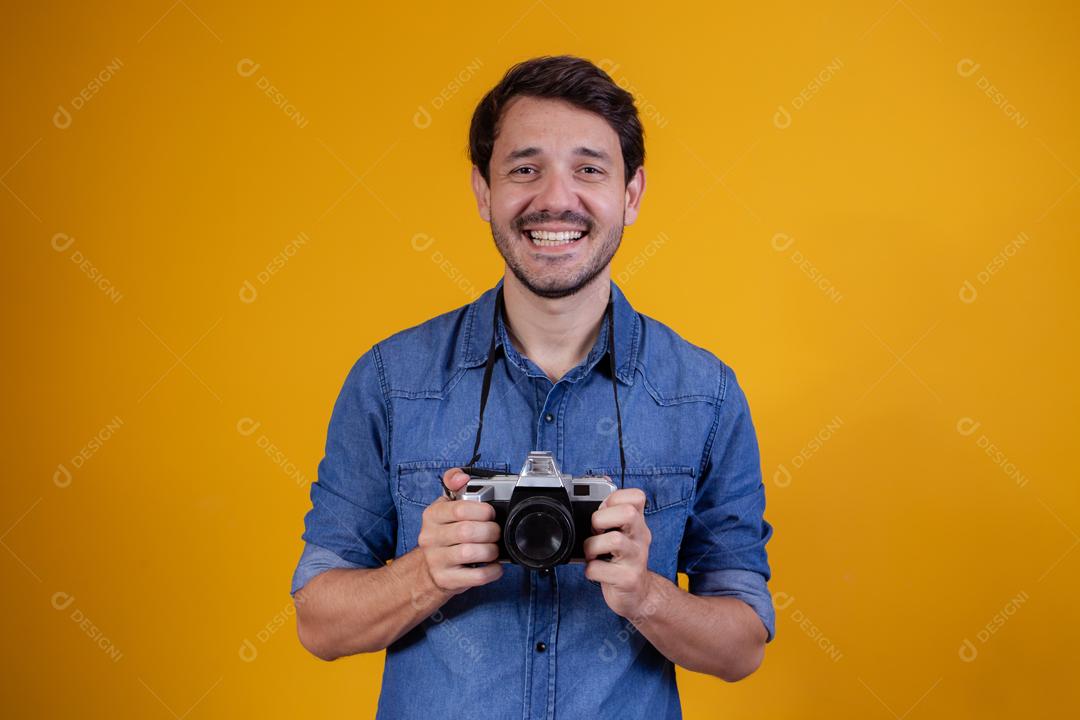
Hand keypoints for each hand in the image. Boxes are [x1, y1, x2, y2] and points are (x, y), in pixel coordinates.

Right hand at [415, 468, 503, 595]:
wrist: (429, 568)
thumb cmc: (445, 533)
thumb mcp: (446, 506)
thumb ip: (454, 485)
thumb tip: (461, 477)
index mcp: (432, 515)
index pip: (459, 509)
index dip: (482, 511)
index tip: (490, 513)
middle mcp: (430, 537)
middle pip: (467, 531)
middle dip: (490, 531)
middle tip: (495, 532)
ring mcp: (436, 560)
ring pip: (470, 553)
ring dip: (491, 550)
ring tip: (493, 549)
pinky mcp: (446, 579)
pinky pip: (475, 576)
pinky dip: (492, 571)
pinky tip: (494, 566)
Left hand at [583, 488, 653, 617]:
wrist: (638, 595)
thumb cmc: (623, 561)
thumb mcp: (622, 533)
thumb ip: (610, 514)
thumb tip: (595, 489)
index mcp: (638, 524)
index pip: (637, 496)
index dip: (614, 498)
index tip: (604, 511)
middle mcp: (640, 538)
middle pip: (628, 513)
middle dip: (601, 519)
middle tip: (596, 531)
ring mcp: (636, 559)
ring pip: (614, 540)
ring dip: (592, 546)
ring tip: (592, 554)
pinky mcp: (628, 579)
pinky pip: (599, 569)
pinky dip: (590, 570)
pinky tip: (595, 571)